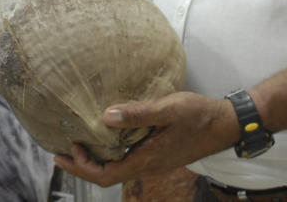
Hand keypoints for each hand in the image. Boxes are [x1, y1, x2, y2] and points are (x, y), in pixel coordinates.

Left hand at [53, 92, 235, 186]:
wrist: (225, 124)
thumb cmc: (198, 115)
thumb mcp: (167, 109)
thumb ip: (138, 113)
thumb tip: (106, 116)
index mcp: (147, 160)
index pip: (106, 176)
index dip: (83, 167)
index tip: (67, 151)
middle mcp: (148, 165)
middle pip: (108, 175)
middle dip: (83, 166)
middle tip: (61, 151)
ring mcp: (154, 161)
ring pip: (118, 168)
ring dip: (96, 160)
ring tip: (79, 143)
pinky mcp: (159, 154)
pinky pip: (128, 159)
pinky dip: (111, 152)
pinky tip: (107, 136)